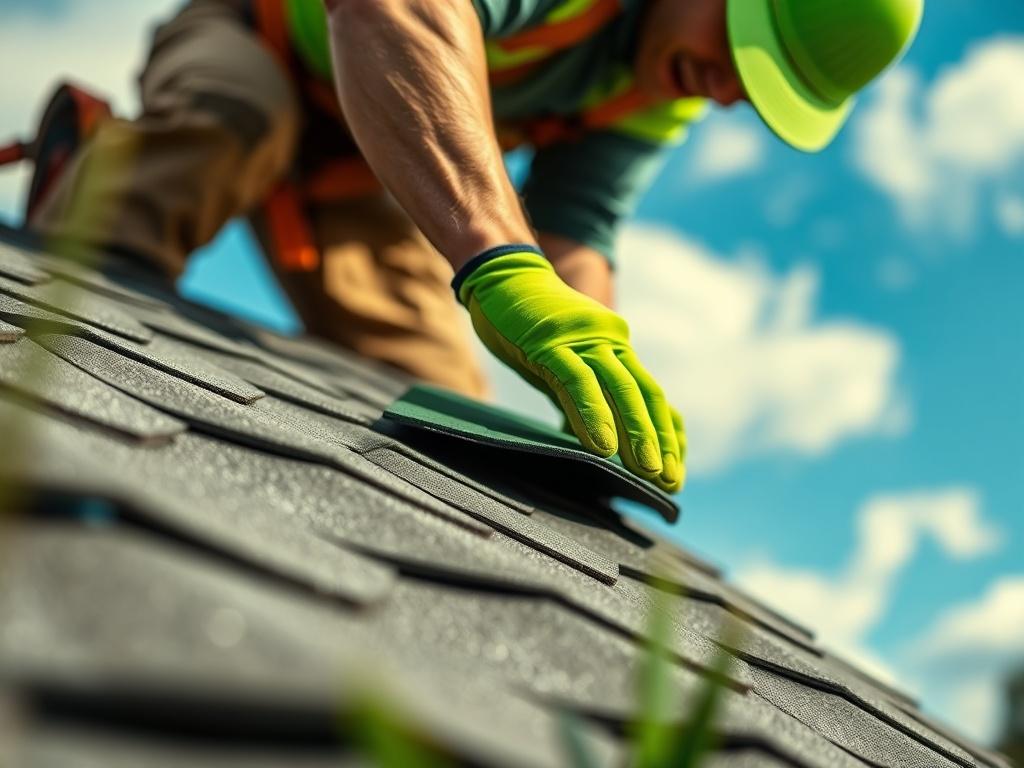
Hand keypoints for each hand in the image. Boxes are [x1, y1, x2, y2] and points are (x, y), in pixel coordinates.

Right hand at [454, 246, 685, 491]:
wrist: (501, 271)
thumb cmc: (526, 322)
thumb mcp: (562, 363)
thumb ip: (582, 396)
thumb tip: (595, 440)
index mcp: (614, 348)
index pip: (650, 395)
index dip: (666, 434)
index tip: (674, 472)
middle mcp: (609, 343)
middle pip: (644, 395)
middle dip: (659, 442)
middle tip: (670, 482)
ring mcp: (583, 340)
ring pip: (620, 389)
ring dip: (637, 432)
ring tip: (648, 471)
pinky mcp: (552, 342)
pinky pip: (578, 383)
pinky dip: (594, 415)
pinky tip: (603, 448)